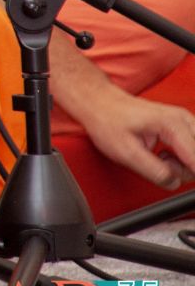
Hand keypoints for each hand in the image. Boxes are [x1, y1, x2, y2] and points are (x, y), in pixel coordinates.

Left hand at [71, 90, 194, 189]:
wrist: (99, 103)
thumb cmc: (107, 122)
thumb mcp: (126, 153)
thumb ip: (154, 171)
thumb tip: (174, 183)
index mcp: (173, 125)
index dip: (185, 174)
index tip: (172, 176)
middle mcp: (184, 120)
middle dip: (184, 170)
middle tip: (159, 164)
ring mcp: (186, 121)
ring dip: (183, 164)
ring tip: (159, 157)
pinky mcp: (183, 125)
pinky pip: (193, 150)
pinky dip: (182, 158)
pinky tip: (164, 153)